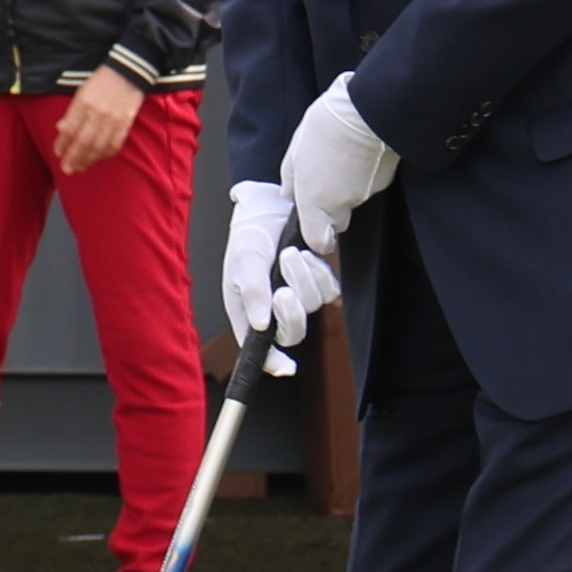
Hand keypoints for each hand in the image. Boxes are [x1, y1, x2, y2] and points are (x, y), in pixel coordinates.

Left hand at [52, 71, 144, 173]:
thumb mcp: (81, 92)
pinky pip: (115, 144)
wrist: (128, 72)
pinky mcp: (125, 123)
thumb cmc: (101, 82)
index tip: (57, 153)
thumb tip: (60, 128)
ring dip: (88, 160)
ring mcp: (113, 119)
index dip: (62, 143)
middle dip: (73, 158)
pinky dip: (105, 154)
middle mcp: (98, 113)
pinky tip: (98, 159)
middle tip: (67, 169)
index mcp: (84, 103)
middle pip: (83, 142)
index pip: (70, 129)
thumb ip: (71, 112)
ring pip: (99, 146)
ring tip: (80, 168)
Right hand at [219, 183, 337, 366]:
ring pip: (312, 308)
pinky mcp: (316, 281)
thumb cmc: (249, 233)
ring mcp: (297, 296)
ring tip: (289, 255)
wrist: (271, 204)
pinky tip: (306, 255)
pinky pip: (328, 290)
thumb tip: (261, 325)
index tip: (286, 367)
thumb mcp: (243, 260)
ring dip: (303, 281)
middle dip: (292, 312)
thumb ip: (252, 292)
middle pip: (292, 332)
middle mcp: (273, 309)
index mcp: (248, 311)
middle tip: (283, 289)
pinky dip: (319, 273)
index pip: (259, 347)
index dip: (272, 361)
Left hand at [278, 74, 396, 250]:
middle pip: (338, 221)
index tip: (313, 224)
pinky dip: (364, 175)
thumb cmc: (325, 127)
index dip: (317, 235)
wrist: (365, 110)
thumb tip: (290, 195)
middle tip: (326, 180)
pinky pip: (370, 185)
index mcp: (314, 201)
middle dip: (332, 209)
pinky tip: (358, 154)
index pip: (319, 241)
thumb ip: (292, 180)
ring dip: (347, 186)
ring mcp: (365, 194)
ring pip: (354, 200)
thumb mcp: (295, 152)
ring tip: (341, 157)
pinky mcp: (384, 181)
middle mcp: (341, 204)